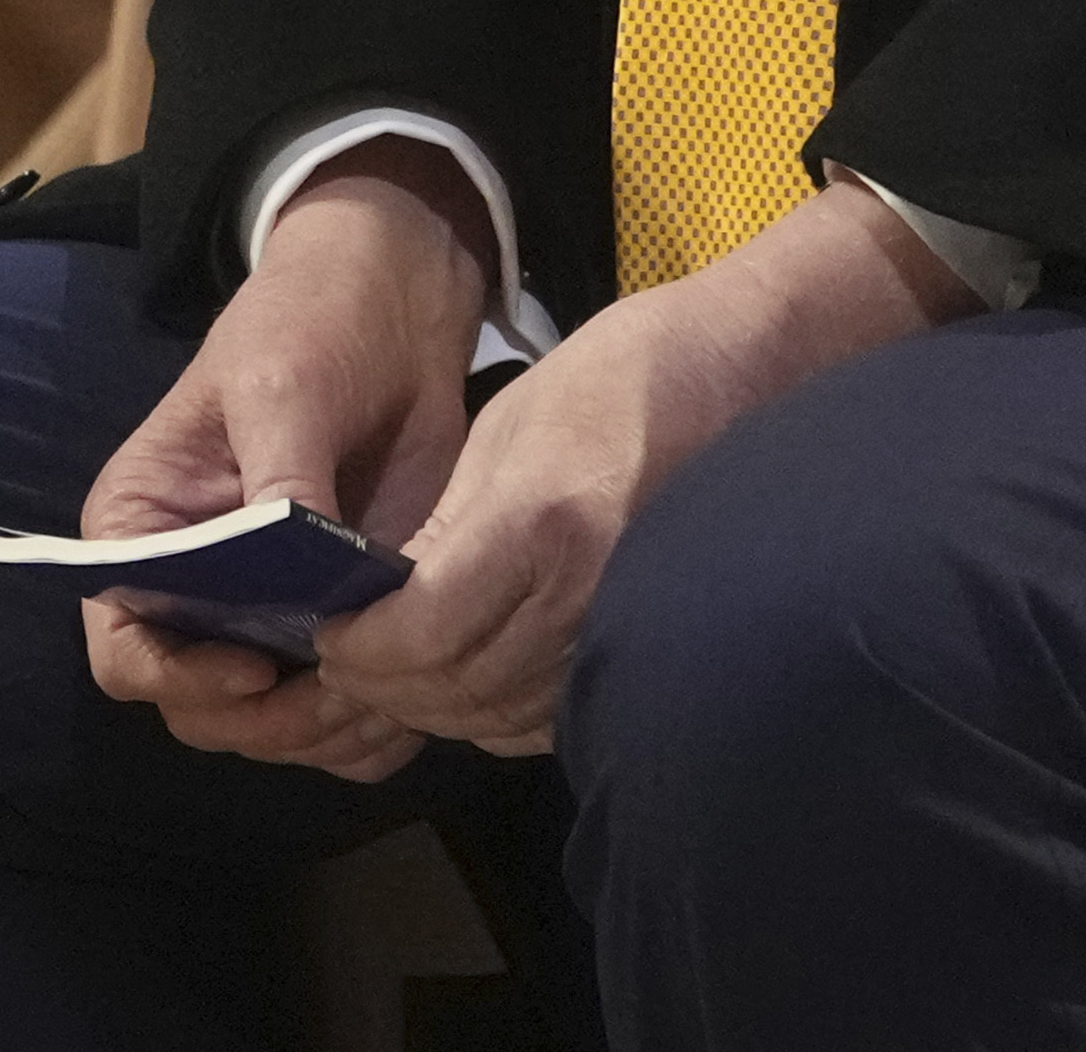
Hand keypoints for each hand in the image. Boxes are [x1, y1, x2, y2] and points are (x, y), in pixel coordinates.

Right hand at [76, 156, 495, 777]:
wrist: (397, 307)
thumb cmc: (308, 324)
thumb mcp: (280, 387)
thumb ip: (279, 480)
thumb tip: (296, 569)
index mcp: (141, 533)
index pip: (123, 649)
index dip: (180, 678)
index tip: (257, 668)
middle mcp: (192, 592)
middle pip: (198, 709)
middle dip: (267, 719)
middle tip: (344, 688)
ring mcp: (269, 613)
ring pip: (271, 726)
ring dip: (326, 729)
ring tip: (390, 687)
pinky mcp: (341, 619)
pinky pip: (340, 711)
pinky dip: (374, 722)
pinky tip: (418, 685)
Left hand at [303, 176, 977, 759]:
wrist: (756, 368)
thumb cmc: (629, 371)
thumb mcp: (509, 426)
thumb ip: (445, 528)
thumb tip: (378, 605)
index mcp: (543, 523)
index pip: (419, 635)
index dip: (358, 649)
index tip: (328, 633)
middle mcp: (588, 595)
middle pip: (454, 690)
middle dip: (385, 685)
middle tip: (349, 658)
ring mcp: (628, 629)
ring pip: (498, 717)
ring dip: (437, 704)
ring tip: (401, 667)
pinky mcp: (652, 647)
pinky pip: (550, 714)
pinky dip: (496, 711)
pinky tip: (475, 673)